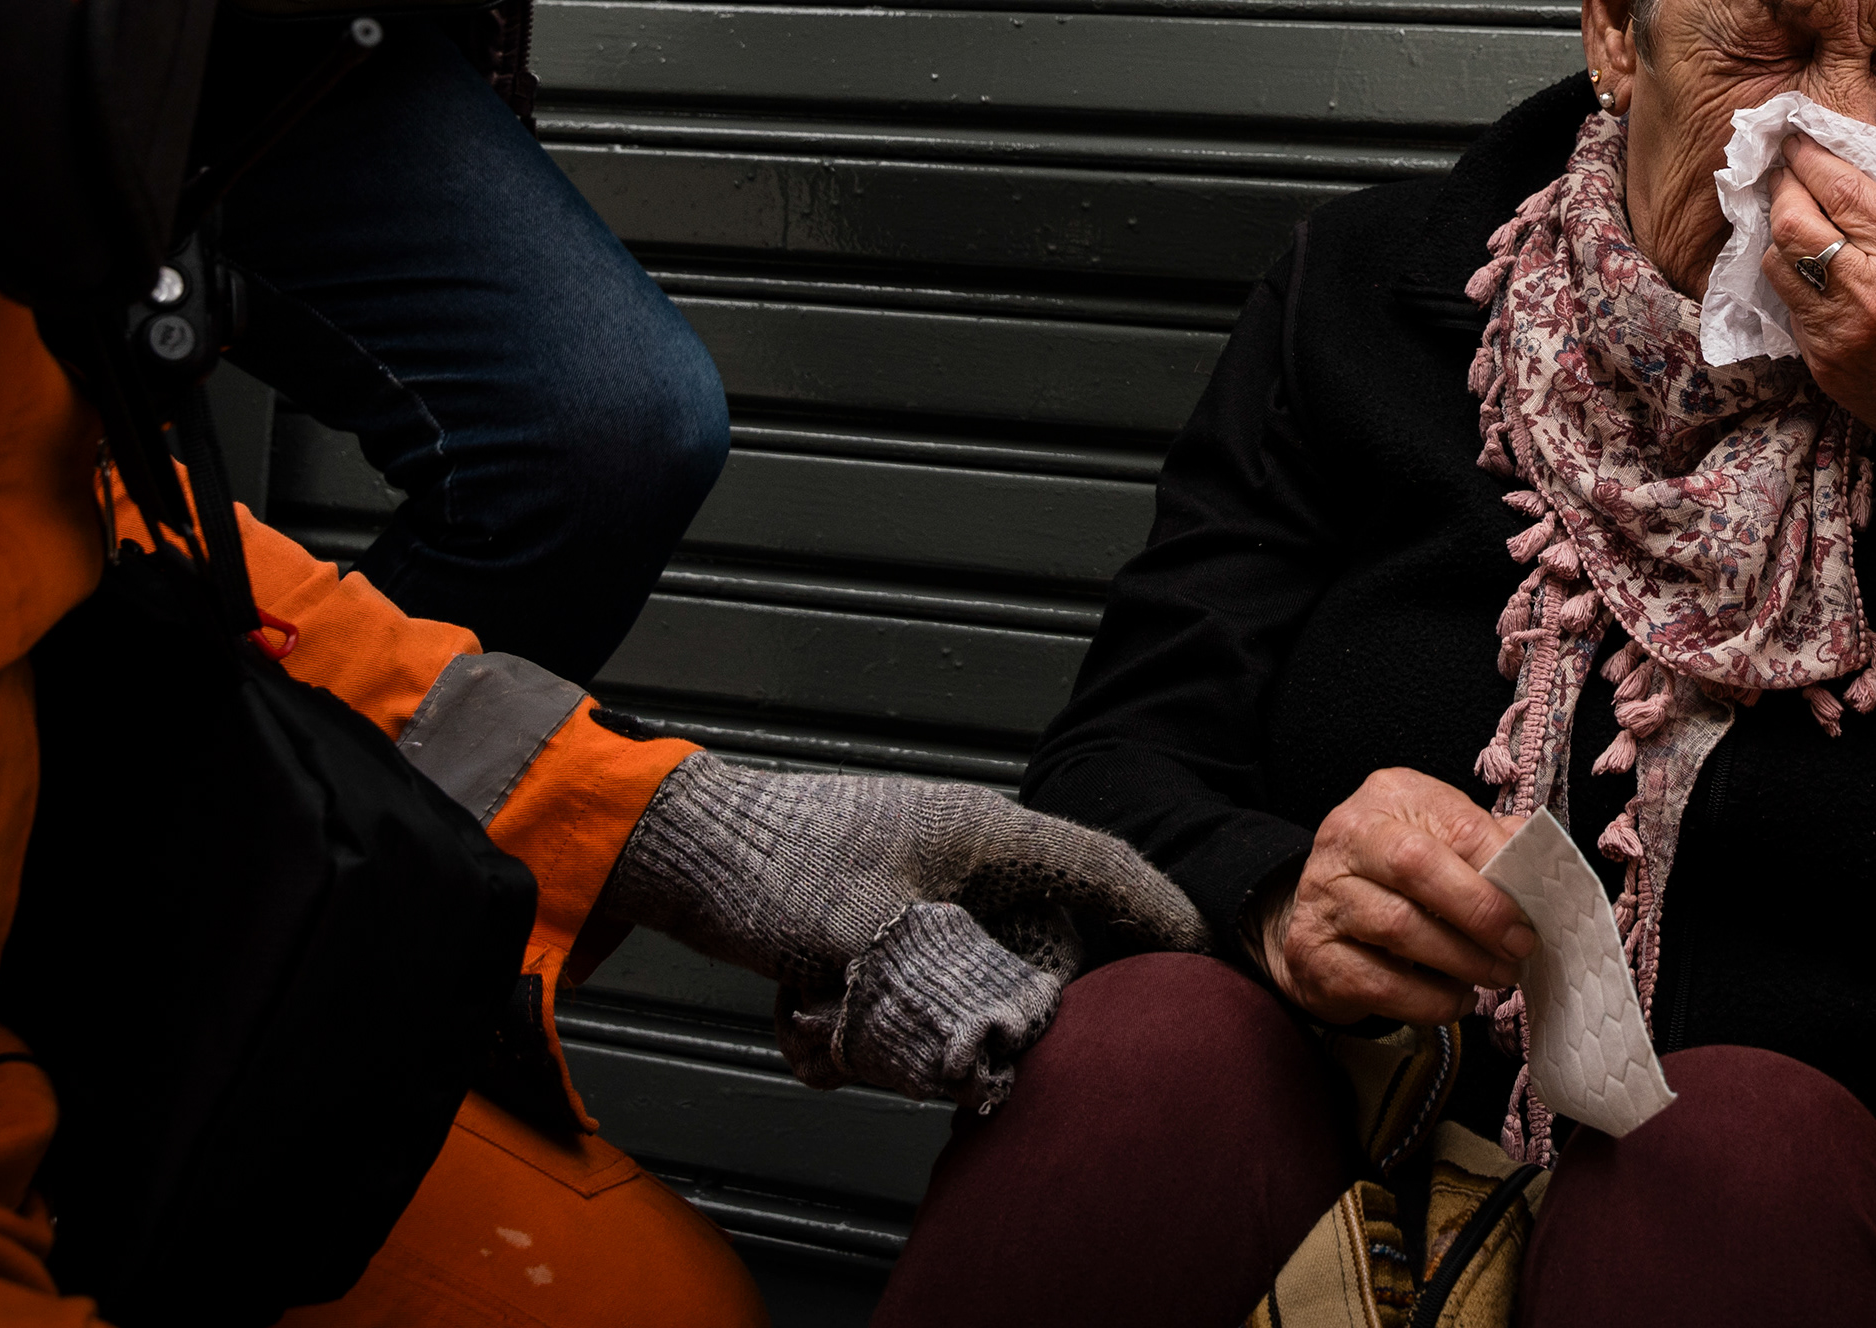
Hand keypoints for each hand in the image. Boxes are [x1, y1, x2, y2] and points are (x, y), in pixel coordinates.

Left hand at [607, 756, 1205, 1108]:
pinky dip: (861, 1012)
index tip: (1200, 955)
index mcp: (986, 831)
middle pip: (1032, 935)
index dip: (1158, 912)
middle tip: (981, 1046)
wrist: (675, 847)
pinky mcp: (873, 911)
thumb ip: (959, 990)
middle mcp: (961, 848)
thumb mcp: (879, 939)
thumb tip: (1006, 1045)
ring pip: (959, 966)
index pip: (1103, 866)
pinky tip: (805, 1018)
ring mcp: (916, 878)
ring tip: (839, 1027)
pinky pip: (904, 975)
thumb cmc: (774, 868)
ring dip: (909, 1017)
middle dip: (998, 1000)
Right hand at [1265, 767, 1535, 1026]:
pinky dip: (1430, 999)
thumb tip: (1543, 870)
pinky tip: (1458, 999)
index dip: (1501, 868)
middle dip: (1480, 912)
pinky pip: (1381, 983)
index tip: (1533, 909)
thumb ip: (1488, 846)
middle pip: (1417, 867)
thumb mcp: (1440, 840)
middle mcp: (1349, 836)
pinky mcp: (1314, 953)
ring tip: (1497, 976)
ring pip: (1400, 928)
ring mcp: (1324, 895)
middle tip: (1519, 947)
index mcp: (1392, 796)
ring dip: (1462, 961)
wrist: (1322, 917)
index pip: (1457, 824)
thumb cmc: (1398, 876)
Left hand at [1766, 135, 1875, 471]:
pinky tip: (1811, 270)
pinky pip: (1788, 304)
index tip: (1798, 139)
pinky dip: (1792, 278)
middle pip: (1793, 220)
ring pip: (1777, 261)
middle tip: (1788, 173)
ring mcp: (1839, 329)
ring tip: (1798, 220)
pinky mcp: (1821, 360)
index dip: (1809, 155)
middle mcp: (1870, 289)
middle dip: (1783, 187)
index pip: (1840, 187)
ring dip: (1781, 233)